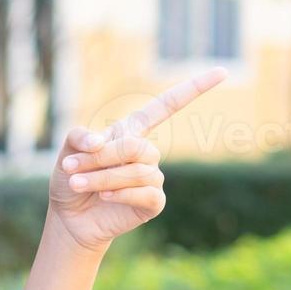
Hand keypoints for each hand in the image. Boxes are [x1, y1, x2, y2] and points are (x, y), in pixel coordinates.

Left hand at [48, 67, 227, 254]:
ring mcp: (153, 177)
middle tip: (71, 168)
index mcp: (132, 131)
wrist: (71, 217)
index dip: (193, 89)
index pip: (167, 106)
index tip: (222, 72)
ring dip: (102, 178)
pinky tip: (104, 197)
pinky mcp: (154, 202)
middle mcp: (146, 152)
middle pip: (135, 147)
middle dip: (101, 158)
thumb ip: (79, 138)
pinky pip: (146, 193)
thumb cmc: (71, 178)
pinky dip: (121, 194)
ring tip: (77, 182)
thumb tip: (100, 141)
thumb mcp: (68, 152)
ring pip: (137, 171)